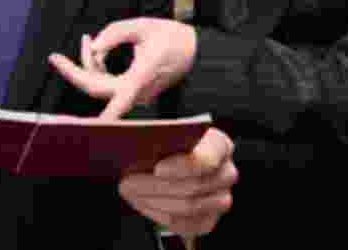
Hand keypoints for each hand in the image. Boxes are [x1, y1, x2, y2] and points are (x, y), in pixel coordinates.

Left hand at [48, 18, 196, 118]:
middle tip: (55, 57)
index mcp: (138, 79)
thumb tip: (94, 47)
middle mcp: (135, 93)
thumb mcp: (143, 26)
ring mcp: (134, 94)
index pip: (105, 95)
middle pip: (94, 87)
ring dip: (88, 64)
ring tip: (87, 38)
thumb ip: (116, 32)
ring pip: (100, 84)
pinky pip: (108, 83)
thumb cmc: (173, 38)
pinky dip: (98, 66)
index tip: (60, 88)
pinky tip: (96, 48)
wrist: (197, 52)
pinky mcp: (134, 91)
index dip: (82, 88)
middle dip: (75, 70)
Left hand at [120, 127, 236, 240]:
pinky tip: (141, 202)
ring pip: (188, 208)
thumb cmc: (165, 141)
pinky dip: (159, 215)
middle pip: (195, 186)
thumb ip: (144, 121)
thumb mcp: (157, 123)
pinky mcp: (208, 220)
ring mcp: (220, 199)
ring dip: (154, 200)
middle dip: (157, 186)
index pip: (207, 159)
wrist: (172, 159)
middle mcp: (226, 172)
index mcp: (219, 144)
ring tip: (129, 190)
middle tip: (127, 181)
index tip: (156, 168)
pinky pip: (185, 226)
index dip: (182, 166)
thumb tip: (121, 124)